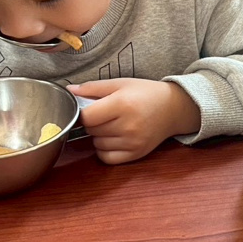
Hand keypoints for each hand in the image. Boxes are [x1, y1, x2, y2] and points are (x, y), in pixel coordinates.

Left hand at [69, 79, 201, 163]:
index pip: (87, 117)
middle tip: (105, 114)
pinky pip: (107, 158)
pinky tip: (113, 138)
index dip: (83, 113)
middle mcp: (128, 125)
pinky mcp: (136, 154)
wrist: (173, 109)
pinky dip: (104, 150)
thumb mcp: (120, 83)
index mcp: (122, 104)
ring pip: (97, 144)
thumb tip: (69, 91)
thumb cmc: (146, 93)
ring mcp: (132, 142)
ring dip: (99, 136)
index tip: (88, 108)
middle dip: (93, 122)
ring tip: (112, 125)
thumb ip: (93, 88)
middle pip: (91, 130)